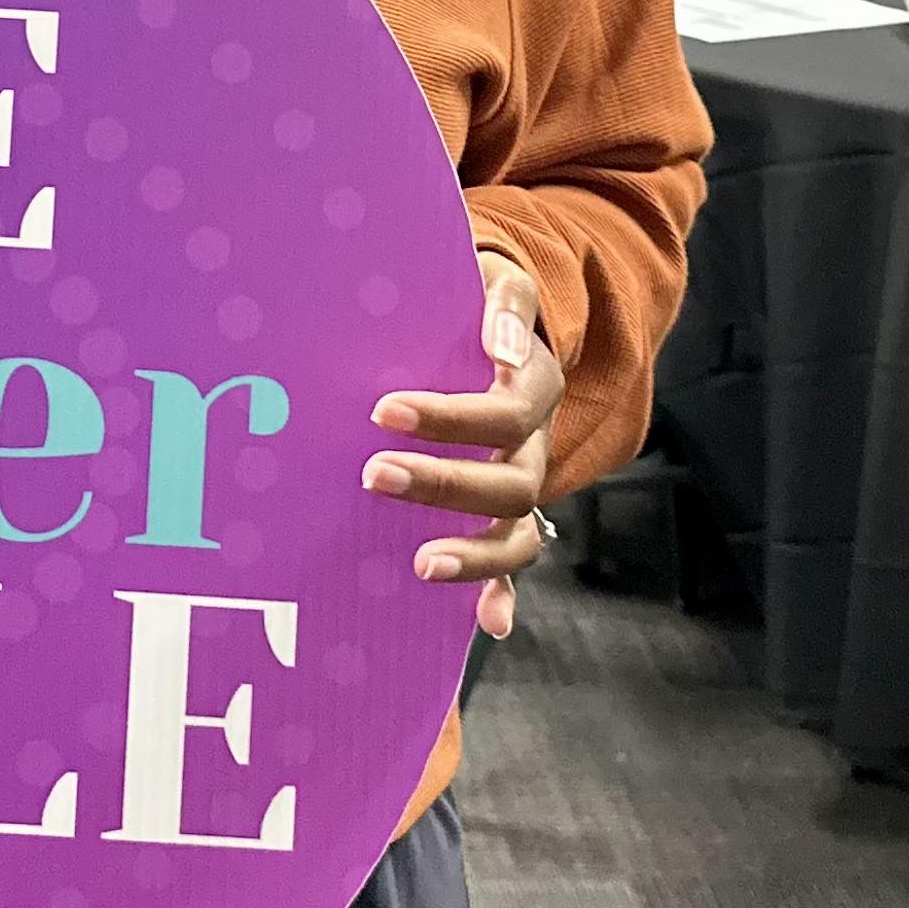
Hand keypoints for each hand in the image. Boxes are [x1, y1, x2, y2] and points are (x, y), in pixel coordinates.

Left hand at [365, 251, 560, 642]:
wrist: (497, 324)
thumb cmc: (479, 306)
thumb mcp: (500, 283)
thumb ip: (507, 304)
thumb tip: (504, 344)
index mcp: (532, 387)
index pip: (502, 412)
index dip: (448, 418)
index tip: (383, 410)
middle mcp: (534, 445)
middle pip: (510, 483)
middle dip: (444, 484)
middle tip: (374, 475)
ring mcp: (521, 486)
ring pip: (518, 534)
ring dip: (473, 554)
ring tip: (421, 564)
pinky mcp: (503, 517)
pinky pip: (512, 565)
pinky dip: (500, 595)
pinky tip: (487, 624)